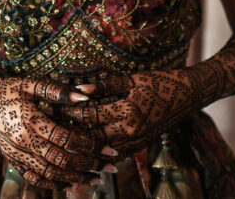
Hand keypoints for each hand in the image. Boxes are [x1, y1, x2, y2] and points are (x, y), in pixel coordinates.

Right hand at [0, 75, 116, 188]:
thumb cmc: (5, 89)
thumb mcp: (31, 85)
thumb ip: (58, 92)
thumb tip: (85, 98)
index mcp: (32, 122)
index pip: (68, 141)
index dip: (91, 147)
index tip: (109, 149)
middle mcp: (24, 143)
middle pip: (63, 161)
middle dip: (89, 166)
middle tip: (110, 167)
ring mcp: (17, 154)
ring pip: (50, 174)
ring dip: (74, 178)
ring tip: (94, 179)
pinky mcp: (12, 159)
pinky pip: (35, 177)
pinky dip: (53, 183)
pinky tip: (68, 183)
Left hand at [59, 70, 199, 152]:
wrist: (187, 97)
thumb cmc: (159, 82)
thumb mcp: (132, 79)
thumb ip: (105, 85)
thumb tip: (78, 88)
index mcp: (127, 111)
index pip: (88, 115)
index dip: (67, 110)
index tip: (49, 105)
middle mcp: (130, 131)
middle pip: (89, 138)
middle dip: (67, 131)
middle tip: (47, 125)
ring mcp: (135, 142)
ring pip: (99, 151)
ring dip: (79, 145)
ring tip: (59, 139)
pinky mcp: (138, 147)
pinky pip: (112, 155)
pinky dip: (96, 154)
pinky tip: (82, 150)